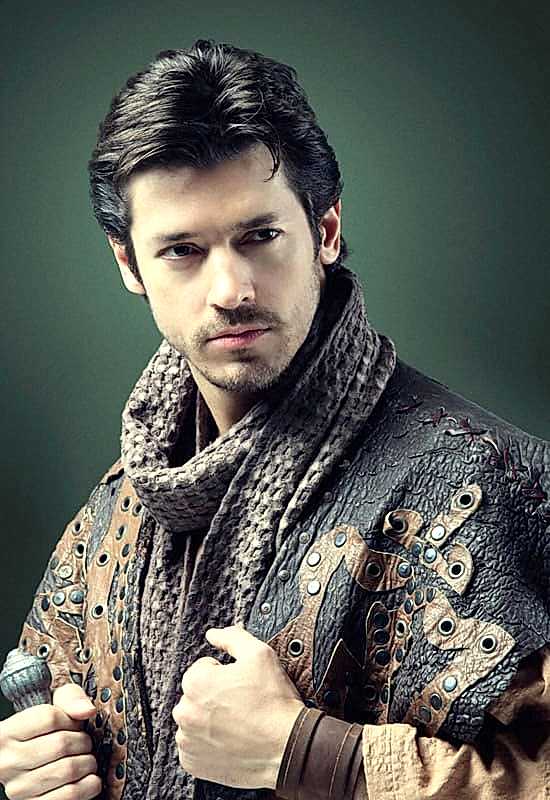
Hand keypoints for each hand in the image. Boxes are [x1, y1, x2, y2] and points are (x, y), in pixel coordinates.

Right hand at [0, 683, 101, 799]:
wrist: (29, 763)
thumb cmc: (43, 734)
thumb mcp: (52, 707)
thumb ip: (69, 698)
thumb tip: (86, 711)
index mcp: (6, 734)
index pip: (49, 717)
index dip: (70, 718)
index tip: (73, 724)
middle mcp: (7, 763)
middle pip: (61, 744)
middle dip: (83, 741)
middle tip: (84, 743)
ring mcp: (19, 788)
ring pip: (68, 770)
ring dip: (88, 762)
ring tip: (86, 760)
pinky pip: (71, 795)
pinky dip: (89, 784)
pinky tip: (87, 778)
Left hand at [172, 624, 304, 788]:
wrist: (288, 747)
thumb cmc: (273, 702)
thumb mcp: (259, 654)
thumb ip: (232, 637)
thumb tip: (213, 634)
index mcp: (195, 683)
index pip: (202, 669)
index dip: (224, 674)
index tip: (240, 685)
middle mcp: (185, 712)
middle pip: (196, 695)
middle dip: (214, 696)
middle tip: (241, 703)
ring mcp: (188, 740)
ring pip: (194, 720)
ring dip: (209, 720)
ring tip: (237, 723)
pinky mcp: (193, 763)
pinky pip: (194, 747)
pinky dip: (208, 744)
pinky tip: (230, 740)